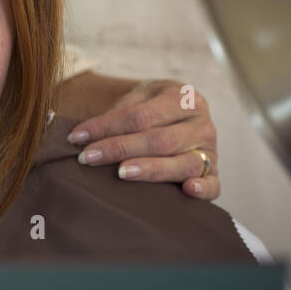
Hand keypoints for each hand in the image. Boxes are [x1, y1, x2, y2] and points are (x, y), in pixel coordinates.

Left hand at [67, 79, 219, 199]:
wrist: (180, 111)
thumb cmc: (152, 108)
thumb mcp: (137, 99)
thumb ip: (115, 115)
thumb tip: (80, 137)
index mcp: (182, 98)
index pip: (141, 116)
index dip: (106, 128)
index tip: (77, 138)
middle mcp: (201, 124)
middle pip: (159, 141)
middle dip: (120, 149)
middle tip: (89, 158)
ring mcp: (210, 150)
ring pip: (182, 163)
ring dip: (151, 169)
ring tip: (123, 173)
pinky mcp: (213, 173)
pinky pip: (213, 185)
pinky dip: (203, 189)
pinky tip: (187, 191)